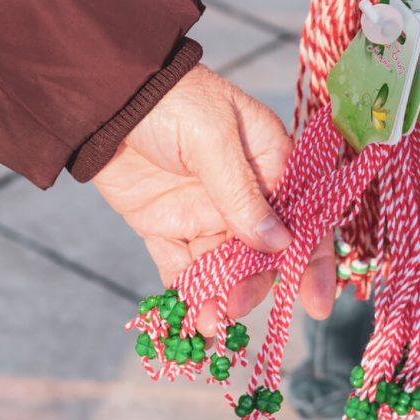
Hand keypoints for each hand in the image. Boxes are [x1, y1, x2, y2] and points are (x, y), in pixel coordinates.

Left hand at [93, 64, 335, 335]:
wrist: (103, 95)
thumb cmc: (172, 100)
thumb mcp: (214, 138)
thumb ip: (242, 194)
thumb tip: (279, 244)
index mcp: (270, 163)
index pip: (302, 217)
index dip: (312, 260)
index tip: (316, 303)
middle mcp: (243, 194)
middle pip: (262, 252)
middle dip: (253, 284)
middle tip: (234, 307)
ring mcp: (204, 212)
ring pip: (222, 266)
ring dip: (218, 296)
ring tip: (207, 324)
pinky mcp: (166, 226)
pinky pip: (180, 266)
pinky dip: (184, 292)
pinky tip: (185, 314)